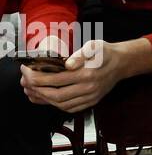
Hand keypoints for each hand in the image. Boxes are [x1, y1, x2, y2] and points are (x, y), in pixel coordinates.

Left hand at [20, 39, 140, 113]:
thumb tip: (67, 64)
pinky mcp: (91, 102)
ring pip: (60, 104)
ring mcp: (90, 97)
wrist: (123, 63)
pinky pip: (69, 108)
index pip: (56, 79)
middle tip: (25, 82)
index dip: (37, 77)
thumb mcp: (95, 46)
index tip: (26, 71)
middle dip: (36, 89)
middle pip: (55, 95)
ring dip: (42, 99)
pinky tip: (45, 98)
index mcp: (88, 73)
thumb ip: (81, 54)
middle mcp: (88, 88)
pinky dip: (54, 105)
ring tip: (31, 90)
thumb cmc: (106, 53)